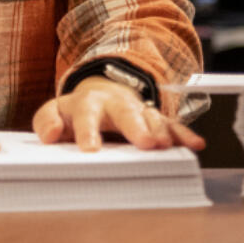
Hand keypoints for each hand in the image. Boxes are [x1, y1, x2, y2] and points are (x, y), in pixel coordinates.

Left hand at [31, 76, 205, 152]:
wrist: (102, 93)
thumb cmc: (76, 112)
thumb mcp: (55, 111)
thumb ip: (47, 121)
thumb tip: (51, 135)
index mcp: (87, 102)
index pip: (86, 114)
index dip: (88, 130)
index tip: (90, 150)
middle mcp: (116, 103)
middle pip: (126, 111)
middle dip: (136, 127)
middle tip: (145, 143)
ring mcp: (138, 109)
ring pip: (151, 117)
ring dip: (160, 131)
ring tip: (167, 146)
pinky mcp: (154, 119)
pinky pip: (171, 126)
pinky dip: (183, 134)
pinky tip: (195, 145)